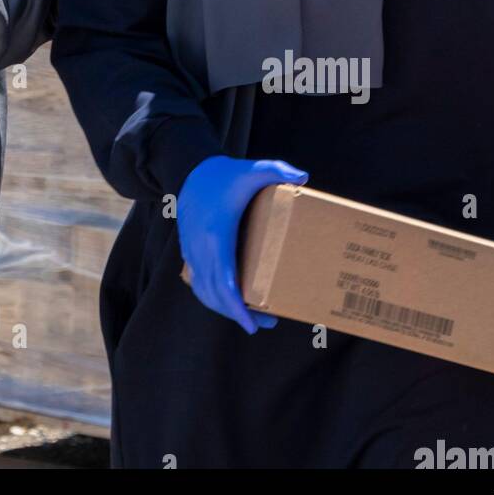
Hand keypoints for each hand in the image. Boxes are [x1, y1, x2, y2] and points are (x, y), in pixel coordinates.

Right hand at [179, 155, 308, 332]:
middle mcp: (201, 249)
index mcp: (218, 235)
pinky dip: (213, 296)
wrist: (190, 171)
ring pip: (204, 291)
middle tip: (263, 323)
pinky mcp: (189, 251)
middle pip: (215, 294)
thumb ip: (276, 170)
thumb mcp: (251, 170)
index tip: (252, 324)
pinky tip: (230, 298)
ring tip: (250, 314)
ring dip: (224, 307)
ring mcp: (193, 251)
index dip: (237, 307)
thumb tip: (304, 177)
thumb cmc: (225, 175)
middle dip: (237, 313)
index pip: (225, 282)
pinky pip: (199, 282)